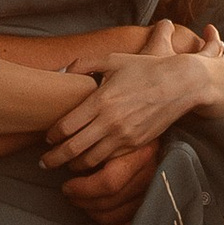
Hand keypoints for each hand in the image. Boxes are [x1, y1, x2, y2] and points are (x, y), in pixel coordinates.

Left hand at [40, 27, 223, 169]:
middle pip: (73, 149)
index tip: (46, 138)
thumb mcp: (112, 59)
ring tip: (65, 165)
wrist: (180, 84)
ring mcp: (124, 137)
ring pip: (90, 160)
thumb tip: (62, 72)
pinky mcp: (136, 145)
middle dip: (54, 159)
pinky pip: (110, 160)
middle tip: (44, 163)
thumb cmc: (144, 68)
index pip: (66, 126)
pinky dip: (96, 165)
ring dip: (73, 165)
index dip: (52, 135)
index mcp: (101, 100)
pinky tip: (89, 162)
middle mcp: (110, 122)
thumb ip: (84, 64)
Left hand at [59, 138, 160, 224]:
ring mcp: (153, 194)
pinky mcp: (153, 209)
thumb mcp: (111, 133)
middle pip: (108, 202)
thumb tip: (63, 161)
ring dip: (91, 212)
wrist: (151, 128)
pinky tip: (100, 222)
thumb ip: (93, 147)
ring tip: (82, 201)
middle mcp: (150, 176)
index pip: (108, 183)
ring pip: (113, 216)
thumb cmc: (124, 134)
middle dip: (81, 201)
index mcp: (139, 154)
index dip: (82, 189)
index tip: (67, 186)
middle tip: (69, 193)